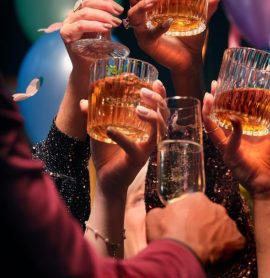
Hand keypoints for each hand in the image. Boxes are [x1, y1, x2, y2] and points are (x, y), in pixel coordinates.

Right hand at [60, 0, 123, 72]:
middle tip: (118, 14)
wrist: (87, 70)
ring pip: (84, 13)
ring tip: (114, 23)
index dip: (105, 3)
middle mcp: (71, 18)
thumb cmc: (95, 54)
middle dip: (105, 7)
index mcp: (79, 15)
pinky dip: (94, 25)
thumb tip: (117, 13)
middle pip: (87, 4)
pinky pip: (81, 25)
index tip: (119, 9)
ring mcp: (67, 25)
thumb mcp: (103, 35)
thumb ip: (106, 23)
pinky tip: (105, 28)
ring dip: (102, 16)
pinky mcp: (66, 34)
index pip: (91, 2)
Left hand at [81, 80, 166, 197]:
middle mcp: (149, 137)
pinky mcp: (137, 159)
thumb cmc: (107, 155)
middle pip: (163, 115)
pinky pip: (133, 147)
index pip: (158, 109)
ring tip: (138, 108)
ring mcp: (145, 148)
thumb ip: (94, 117)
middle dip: (158, 100)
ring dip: (150, 116)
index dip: (160, 95)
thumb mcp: (99, 132)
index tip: (155, 81)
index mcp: (144, 128)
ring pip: (158, 129)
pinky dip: (121, 137)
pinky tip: (110, 130)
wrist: (106, 180)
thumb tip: (84, 102)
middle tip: (144, 92)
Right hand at [127, 0, 218, 72]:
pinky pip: (147, 34)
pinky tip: (169, 23)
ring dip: (143, 5)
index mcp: (152, 9)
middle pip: (133, 0)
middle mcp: (144, 19)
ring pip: (133, 15)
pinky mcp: (147, 44)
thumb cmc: (191, 37)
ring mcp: (143, 32)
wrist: (190, 58)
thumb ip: (207, 5)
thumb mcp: (199, 16)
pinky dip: (157, 27)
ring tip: (155, 1)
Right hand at [146, 192, 244, 263]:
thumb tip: (162, 213)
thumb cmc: (166, 233)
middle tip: (195, 236)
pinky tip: (218, 255)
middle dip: (205, 223)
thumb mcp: (154, 216)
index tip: (186, 224)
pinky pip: (235, 243)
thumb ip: (162, 211)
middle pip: (212, 214)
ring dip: (217, 235)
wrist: (178, 254)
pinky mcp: (236, 240)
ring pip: (224, 227)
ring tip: (206, 248)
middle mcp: (216, 207)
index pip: (197, 203)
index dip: (191, 214)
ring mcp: (228, 223)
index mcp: (197, 199)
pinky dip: (228, 248)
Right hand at [202, 81, 269, 197]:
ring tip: (209, 98)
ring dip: (209, 113)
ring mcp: (227, 148)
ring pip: (213, 128)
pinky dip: (232, 130)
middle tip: (213, 86)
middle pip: (216, 118)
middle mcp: (230, 139)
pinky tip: (234, 119)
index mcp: (240, 134)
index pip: (227, 114)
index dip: (223, 101)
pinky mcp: (229, 156)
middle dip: (212, 103)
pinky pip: (228, 141)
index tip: (222, 85)